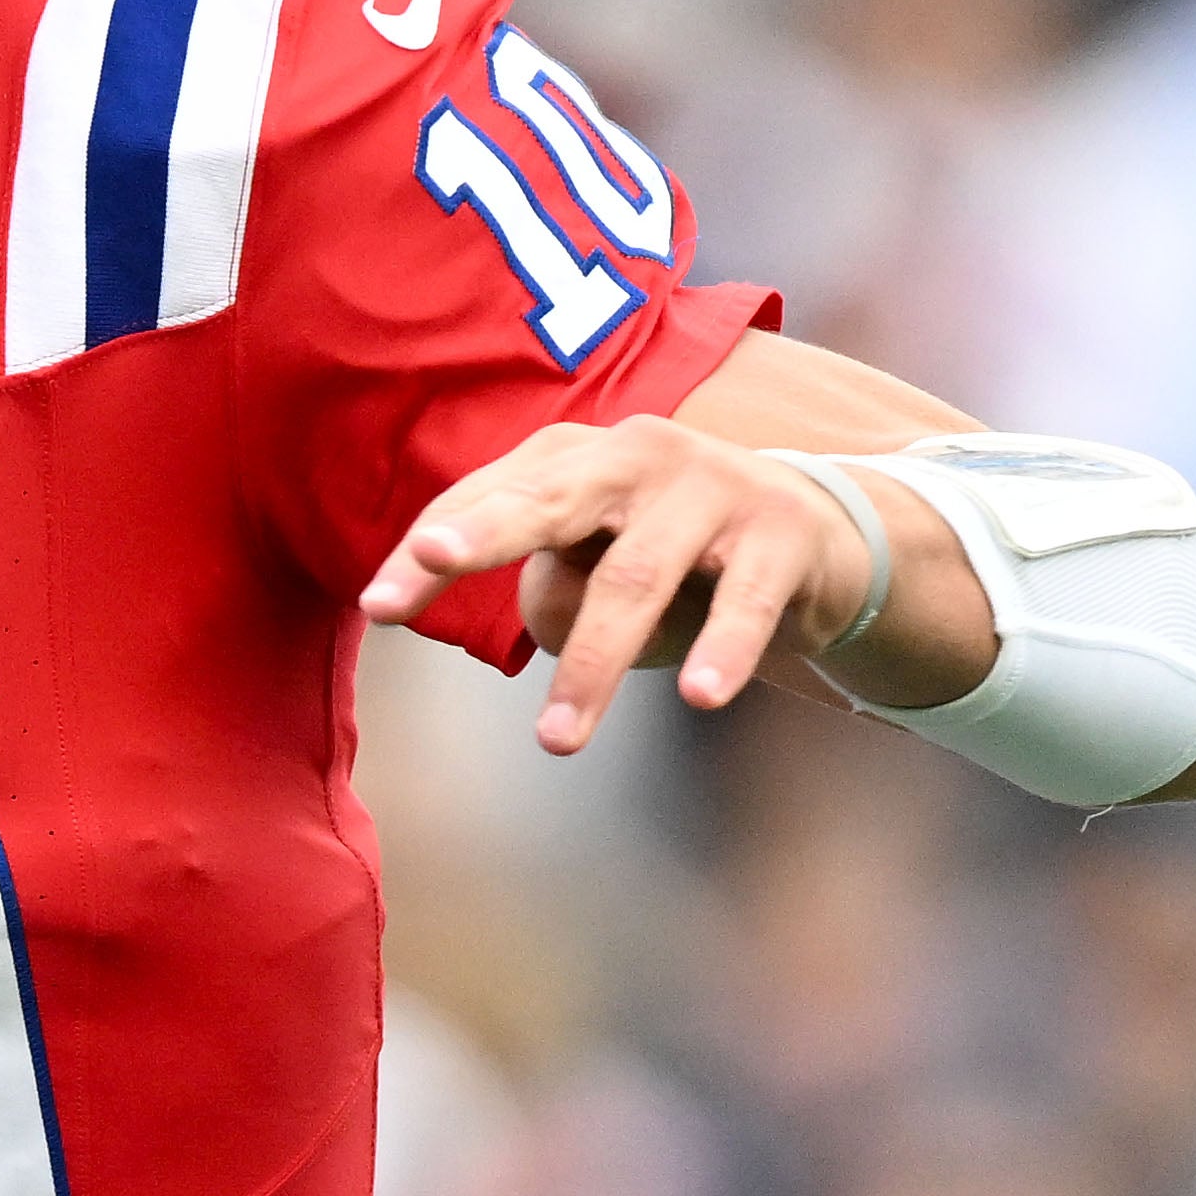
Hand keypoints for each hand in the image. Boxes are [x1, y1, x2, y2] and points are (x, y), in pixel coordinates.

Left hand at [360, 415, 869, 755]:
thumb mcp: (599, 563)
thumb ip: (548, 584)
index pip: (487, 501)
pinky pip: (746, 598)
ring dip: (595, 662)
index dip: (431, 552)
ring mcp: (714, 486)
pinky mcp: (783, 531)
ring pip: (636, 577)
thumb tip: (534, 613)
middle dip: (486, 529)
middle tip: (431, 558)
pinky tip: (701, 696)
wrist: (820, 535)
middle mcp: (637, 455)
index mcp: (576, 458)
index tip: (375, 607)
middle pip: (550, 498)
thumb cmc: (674, 555)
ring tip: (557, 740)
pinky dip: (722, 647)